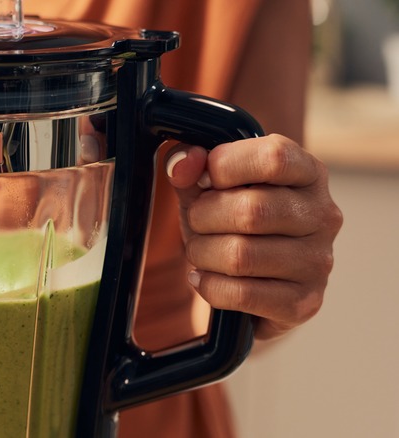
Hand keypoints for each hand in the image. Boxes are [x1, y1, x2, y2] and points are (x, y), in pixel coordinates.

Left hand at [164, 134, 342, 339]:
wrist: (249, 287)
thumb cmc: (230, 225)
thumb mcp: (206, 189)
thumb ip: (191, 168)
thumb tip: (183, 161)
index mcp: (308, 173)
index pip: (275, 158)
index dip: (226, 166)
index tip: (206, 180)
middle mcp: (323, 215)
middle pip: (251, 211)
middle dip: (204, 217)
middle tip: (197, 223)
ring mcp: (318, 261)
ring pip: (240, 256)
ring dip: (203, 253)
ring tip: (201, 251)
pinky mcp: (304, 302)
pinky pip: (240, 294)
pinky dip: (209, 286)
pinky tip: (205, 279)